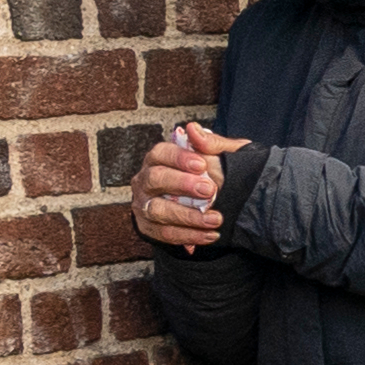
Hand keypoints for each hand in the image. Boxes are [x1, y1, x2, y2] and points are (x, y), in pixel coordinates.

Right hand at [133, 120, 244, 251]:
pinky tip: (211, 235)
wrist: (210, 205)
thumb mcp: (220, 157)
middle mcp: (145, 180)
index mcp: (159, 159)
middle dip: (182, 185)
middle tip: (210, 191)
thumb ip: (211, 144)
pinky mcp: (149, 227)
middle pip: (155, 179)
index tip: (201, 164)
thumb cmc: (212, 175)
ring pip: (158, 210)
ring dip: (188, 216)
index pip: (160, 153)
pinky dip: (189, 236)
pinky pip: (165, 234)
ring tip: (216, 219)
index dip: (179, 158)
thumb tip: (194, 129)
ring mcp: (144, 205)